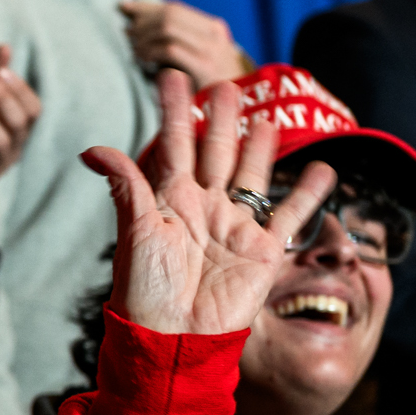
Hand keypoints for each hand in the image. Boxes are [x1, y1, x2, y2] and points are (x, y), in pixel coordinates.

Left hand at [82, 69, 334, 337]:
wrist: (174, 338)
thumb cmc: (146, 290)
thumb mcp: (134, 233)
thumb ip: (126, 187)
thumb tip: (92, 150)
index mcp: (168, 200)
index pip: (172, 144)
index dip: (174, 111)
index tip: (172, 76)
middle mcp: (203, 207)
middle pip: (216, 152)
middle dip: (221, 120)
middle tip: (226, 85)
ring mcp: (235, 226)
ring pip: (252, 176)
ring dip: (260, 148)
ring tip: (266, 118)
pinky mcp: (264, 250)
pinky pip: (290, 215)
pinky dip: (308, 193)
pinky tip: (323, 168)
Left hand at [120, 0, 250, 89]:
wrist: (243, 111)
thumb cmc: (212, 89)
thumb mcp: (200, 60)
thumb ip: (179, 43)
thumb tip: (140, 30)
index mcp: (214, 28)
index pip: (175, 8)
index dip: (147, 7)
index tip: (125, 7)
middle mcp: (214, 34)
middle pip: (170, 14)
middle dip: (143, 20)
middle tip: (127, 32)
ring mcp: (212, 49)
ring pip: (168, 28)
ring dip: (145, 36)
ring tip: (134, 48)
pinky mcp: (205, 67)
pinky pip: (170, 49)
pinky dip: (151, 51)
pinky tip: (143, 59)